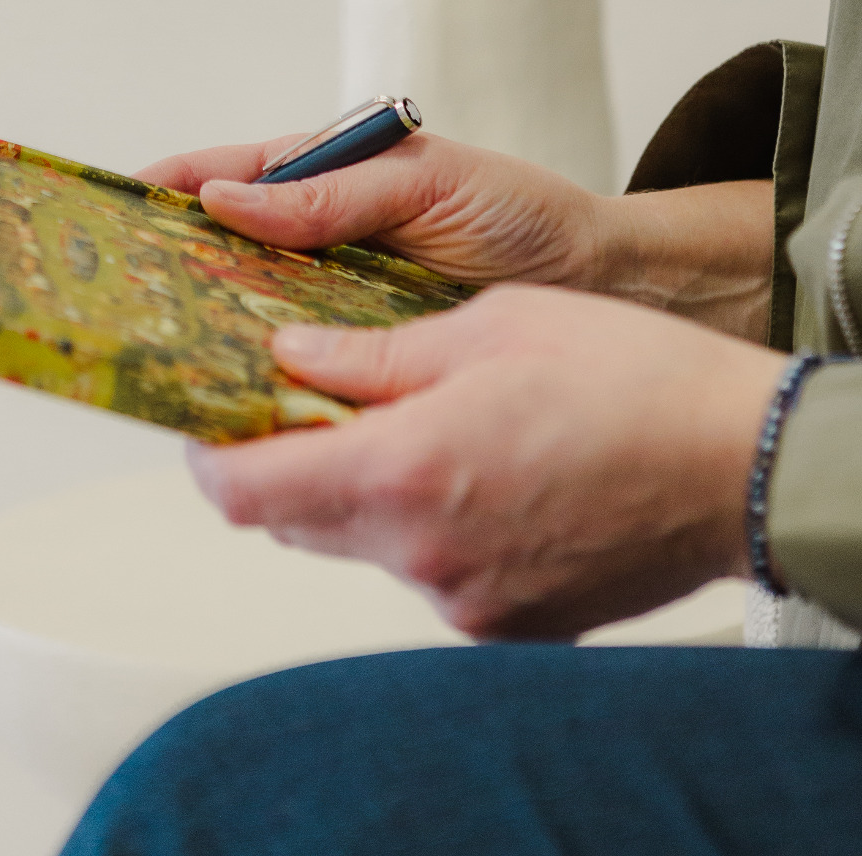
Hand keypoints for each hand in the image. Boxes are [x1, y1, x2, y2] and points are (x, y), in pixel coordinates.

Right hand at [140, 135, 774, 337]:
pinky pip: (297, 374)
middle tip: (113, 299)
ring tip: (157, 363)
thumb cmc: (519, 215)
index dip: (159, 190)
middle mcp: (313, 242)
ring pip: (246, 322)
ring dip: (208, 340)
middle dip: (164, 272)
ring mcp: (332, 305)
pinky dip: (265, 388)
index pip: (219, 176)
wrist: (604, 289)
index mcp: (321, 177)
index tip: (105, 211)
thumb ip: (333, 193)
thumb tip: (223, 199)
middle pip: (215, 255)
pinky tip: (239, 410)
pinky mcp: (359, 361)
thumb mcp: (430, 182)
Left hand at [187, 284, 786, 638]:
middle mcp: (423, 554)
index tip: (203, 418)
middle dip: (286, 459)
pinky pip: (431, 568)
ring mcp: (466, 600)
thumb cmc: (628, 375)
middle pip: (298, 520)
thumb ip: (372, 353)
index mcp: (403, 472)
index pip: (246, 493)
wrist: (744, 462)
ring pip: (366, 543)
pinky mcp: (509, 623)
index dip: (207, 454)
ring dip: (365, 486)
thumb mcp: (487, 325)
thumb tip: (290, 358)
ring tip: (419, 417)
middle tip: (307, 395)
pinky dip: (428, 518)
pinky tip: (481, 465)